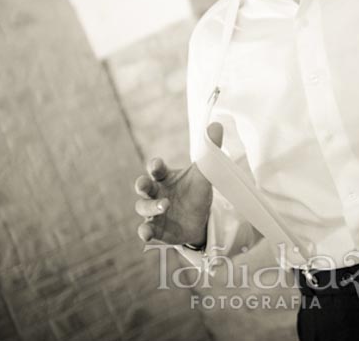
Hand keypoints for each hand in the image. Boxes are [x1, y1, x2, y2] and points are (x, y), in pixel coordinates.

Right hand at [134, 122, 223, 245]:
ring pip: (143, 207)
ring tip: (165, 206)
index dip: (155, 166)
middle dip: (141, 184)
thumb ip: (210, 150)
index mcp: (165, 177)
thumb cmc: (197, 192)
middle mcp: (156, 192)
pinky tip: (146, 234)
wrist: (201, 220)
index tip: (157, 165)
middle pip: (142, 186)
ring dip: (151, 207)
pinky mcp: (156, 229)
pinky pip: (145, 230)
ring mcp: (154, 211)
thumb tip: (216, 124)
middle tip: (145, 185)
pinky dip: (144, 232)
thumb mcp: (205, 173)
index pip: (155, 168)